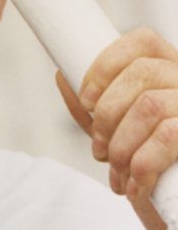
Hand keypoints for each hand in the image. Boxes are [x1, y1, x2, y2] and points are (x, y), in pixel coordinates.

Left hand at [56, 27, 177, 229]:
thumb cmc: (150, 168)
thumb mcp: (116, 133)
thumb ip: (91, 106)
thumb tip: (62, 74)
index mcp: (171, 71)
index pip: (142, 41)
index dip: (106, 66)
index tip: (86, 101)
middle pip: (142, 72)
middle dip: (107, 113)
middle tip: (100, 150)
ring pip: (150, 105)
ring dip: (122, 144)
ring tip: (117, 173)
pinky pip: (168, 137)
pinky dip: (141, 165)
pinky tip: (135, 188)